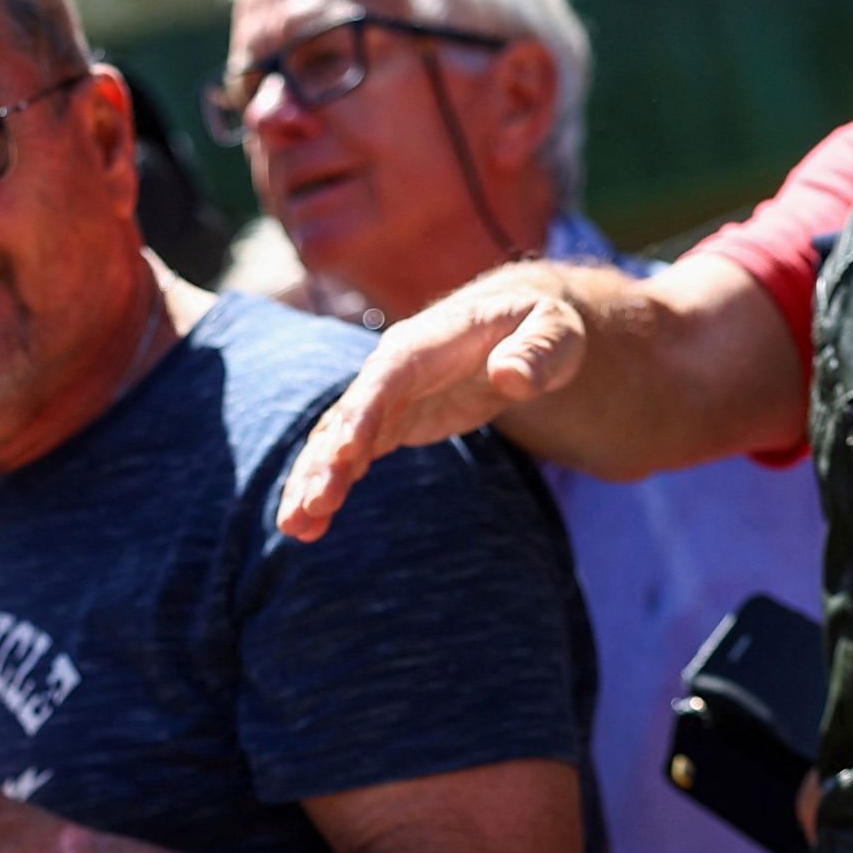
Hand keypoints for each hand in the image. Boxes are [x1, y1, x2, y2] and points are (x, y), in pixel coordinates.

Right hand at [275, 264, 590, 541]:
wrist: (520, 325)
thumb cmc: (543, 327)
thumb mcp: (557, 333)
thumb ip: (538, 353)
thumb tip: (512, 377)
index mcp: (425, 344)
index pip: (386, 378)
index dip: (362, 414)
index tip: (342, 455)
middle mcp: (392, 369)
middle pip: (349, 415)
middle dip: (326, 462)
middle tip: (309, 508)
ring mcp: (386, 397)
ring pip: (336, 440)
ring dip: (313, 481)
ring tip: (295, 527)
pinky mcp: (388, 423)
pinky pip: (347, 456)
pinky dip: (328, 485)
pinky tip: (310, 525)